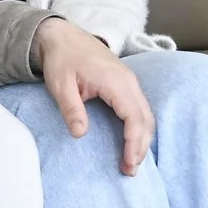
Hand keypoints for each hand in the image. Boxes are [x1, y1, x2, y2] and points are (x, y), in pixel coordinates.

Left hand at [35, 18, 153, 173]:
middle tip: (130, 170)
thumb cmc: (62, 59)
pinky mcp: (126, 84)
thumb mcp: (60, 85)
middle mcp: (128, 82)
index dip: (133, 143)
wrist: (63, 36)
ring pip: (146, 114)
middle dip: (141, 147)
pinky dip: (140, 128)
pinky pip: (140, 108)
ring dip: (142, 139)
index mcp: (115, 82)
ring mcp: (130, 81)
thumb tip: (79, 134)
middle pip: (146, 119)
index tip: (127, 163)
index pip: (134, 117)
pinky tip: (132, 142)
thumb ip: (71, 109)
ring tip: (131, 162)